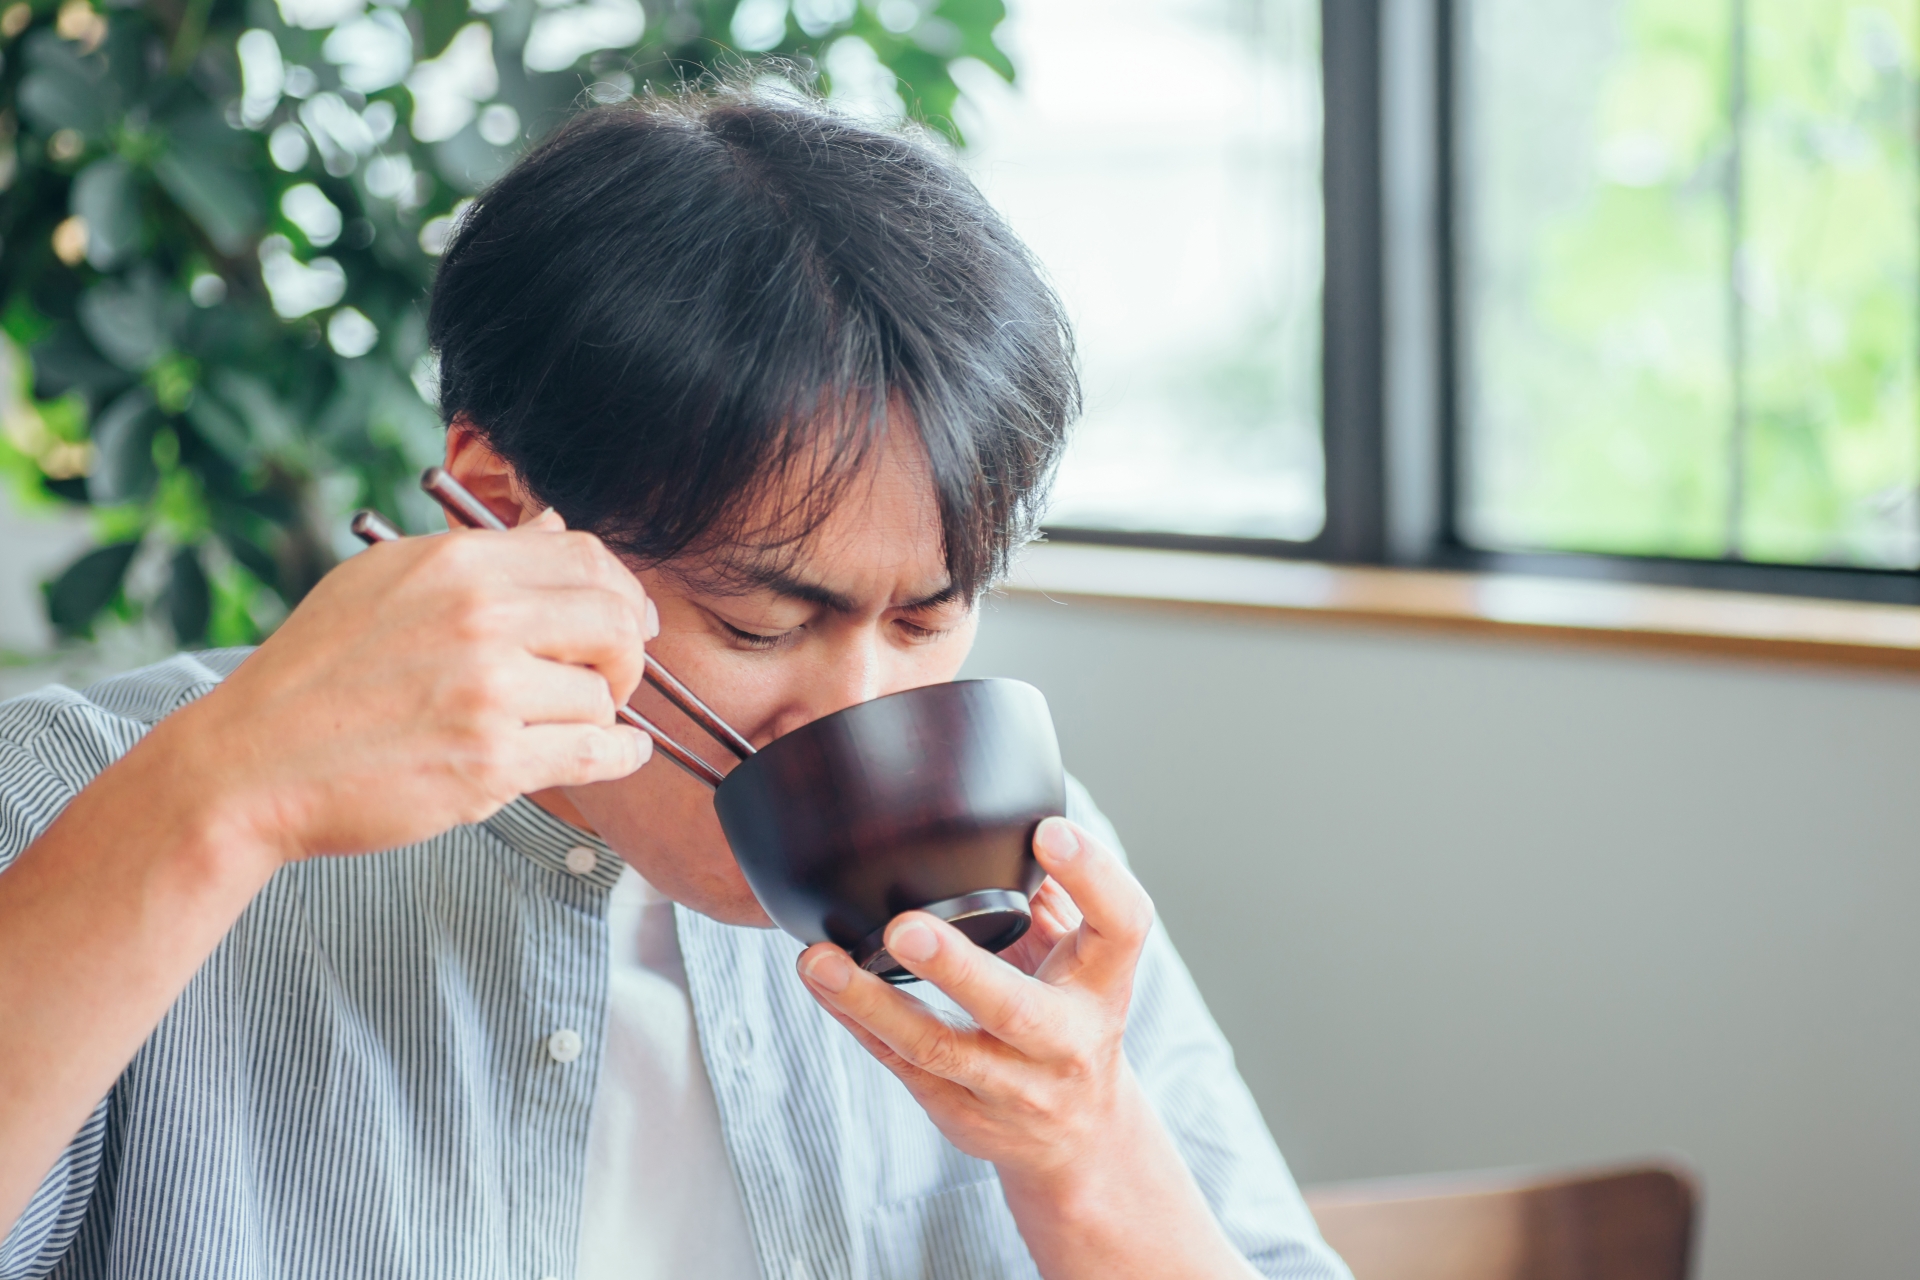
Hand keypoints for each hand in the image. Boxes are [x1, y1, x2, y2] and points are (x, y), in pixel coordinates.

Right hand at [173, 509, 654, 870]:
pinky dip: (620, 758)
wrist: (249, 764)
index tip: (629, 619)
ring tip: (554, 724)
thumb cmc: (315, 676)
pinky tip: (619, 756)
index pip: (587, 555)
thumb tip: (554, 525)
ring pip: (602, 696)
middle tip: (608, 679)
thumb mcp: (385, 581)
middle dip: (626, 653)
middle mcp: (480, 619)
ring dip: (593, 715)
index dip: (623, 591)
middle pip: (616, 621)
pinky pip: (597, 754)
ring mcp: (488, 692)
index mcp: (458, 564)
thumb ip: (480, 555)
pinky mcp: (491, 762)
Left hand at [798, 817, 1149, 1180]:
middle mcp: (1066, 1039)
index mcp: (1104, 982)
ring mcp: (1013, 1085)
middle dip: (958, 969)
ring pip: (940, 1048)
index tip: (1048, 830)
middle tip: (905, 927)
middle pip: (1016, 1008)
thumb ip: (1049, 891)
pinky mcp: (961, 1110)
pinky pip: (902, 1065)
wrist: (1079, 1134)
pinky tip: (822, 983)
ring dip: (873, 1001)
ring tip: (821, 961)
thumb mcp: (1081, 957)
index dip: (1093, 875)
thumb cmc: (1070, 1018)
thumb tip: (1005, 815)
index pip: (1122, 925)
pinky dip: (857, 1021)